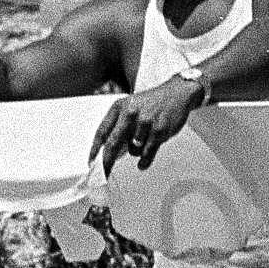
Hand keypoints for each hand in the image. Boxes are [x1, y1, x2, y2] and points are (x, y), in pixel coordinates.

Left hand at [94, 74, 209, 171]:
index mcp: (120, 107)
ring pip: (133, 151)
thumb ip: (118, 125)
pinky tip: (143, 161)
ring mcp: (145, 122)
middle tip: (104, 174)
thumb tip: (107, 150)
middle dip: (107, 162)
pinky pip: (147, 154)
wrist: (176, 94)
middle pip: (113, 144)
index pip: (102, 132)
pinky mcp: (159, 131)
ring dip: (137, 151)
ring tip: (145, 140)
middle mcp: (130, 113)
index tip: (92, 162)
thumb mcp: (130, 106)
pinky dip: (145, 160)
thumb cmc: (152, 102)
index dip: (95, 150)